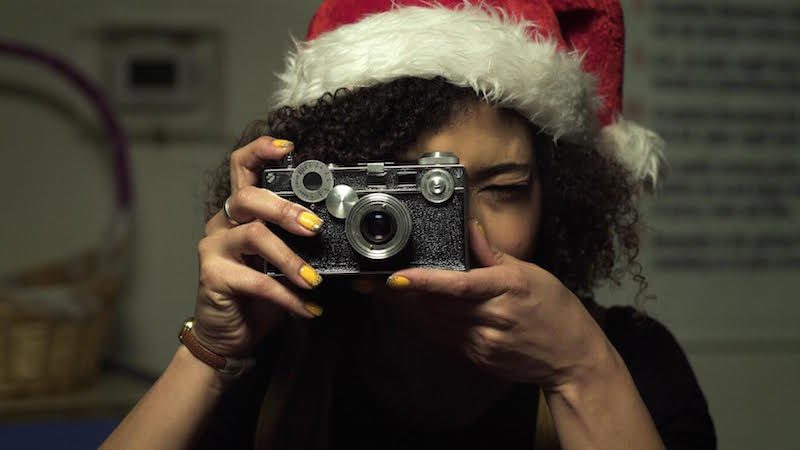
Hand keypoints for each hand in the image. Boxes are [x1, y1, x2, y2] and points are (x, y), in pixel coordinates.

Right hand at [192, 137, 324, 357]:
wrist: (231, 334)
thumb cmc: (259, 294)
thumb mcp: (284, 262)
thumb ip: (303, 243)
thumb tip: (347, 234)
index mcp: (242, 211)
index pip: (243, 167)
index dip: (261, 151)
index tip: (288, 148)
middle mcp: (224, 223)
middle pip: (249, 197)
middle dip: (285, 208)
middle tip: (314, 228)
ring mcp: (215, 248)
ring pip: (253, 236)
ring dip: (290, 258)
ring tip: (314, 279)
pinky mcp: (213, 276)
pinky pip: (255, 281)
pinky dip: (286, 295)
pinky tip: (307, 307)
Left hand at [385, 219, 612, 387]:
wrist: (571, 357)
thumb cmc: (554, 310)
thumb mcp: (529, 273)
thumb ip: (492, 253)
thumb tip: (469, 229)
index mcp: (506, 288)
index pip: (457, 284)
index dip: (423, 282)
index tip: (395, 277)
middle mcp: (493, 317)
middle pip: (436, 305)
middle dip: (401, 293)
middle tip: (369, 281)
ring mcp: (484, 342)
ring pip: (435, 323)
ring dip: (408, 308)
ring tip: (382, 293)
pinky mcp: (479, 357)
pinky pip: (446, 338)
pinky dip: (429, 324)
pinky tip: (417, 312)